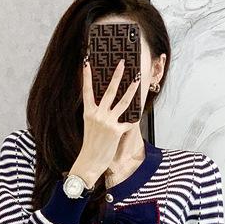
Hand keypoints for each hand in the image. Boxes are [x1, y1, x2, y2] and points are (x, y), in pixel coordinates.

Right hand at [72, 56, 141, 184]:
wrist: (90, 162)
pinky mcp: (117, 131)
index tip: (87, 62)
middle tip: (122, 63)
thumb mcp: (90, 126)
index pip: (87, 91)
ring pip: (123, 102)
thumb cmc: (90, 144)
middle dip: (116, 76)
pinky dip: (132, 121)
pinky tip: (137, 116)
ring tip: (137, 80)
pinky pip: (128, 123)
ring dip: (131, 90)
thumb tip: (108, 104)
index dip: (87, 76)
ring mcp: (108, 123)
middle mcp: (98, 115)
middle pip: (109, 91)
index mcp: (88, 113)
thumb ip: (98, 114)